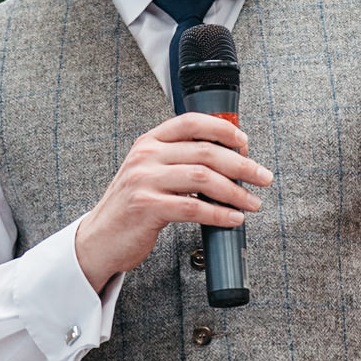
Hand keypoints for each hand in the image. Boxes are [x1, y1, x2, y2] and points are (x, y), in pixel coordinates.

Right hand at [74, 113, 271, 292]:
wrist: (98, 239)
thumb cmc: (130, 207)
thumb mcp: (148, 172)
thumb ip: (178, 160)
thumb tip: (227, 160)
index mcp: (149, 142)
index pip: (192, 122)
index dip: (224, 129)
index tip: (245, 144)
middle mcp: (146, 156)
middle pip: (205, 151)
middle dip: (242, 164)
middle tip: (262, 177)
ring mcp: (144, 181)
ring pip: (203, 178)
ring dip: (236, 191)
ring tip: (252, 202)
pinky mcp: (147, 208)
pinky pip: (193, 207)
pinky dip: (219, 213)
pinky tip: (233, 218)